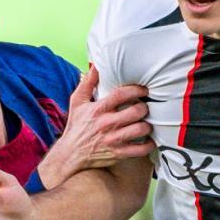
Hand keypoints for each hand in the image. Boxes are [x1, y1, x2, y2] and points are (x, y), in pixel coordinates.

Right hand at [38, 64, 152, 188]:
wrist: (71, 153)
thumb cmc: (76, 126)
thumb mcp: (77, 102)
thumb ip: (88, 83)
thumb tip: (96, 65)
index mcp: (98, 109)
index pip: (121, 95)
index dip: (136, 90)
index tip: (144, 90)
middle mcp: (107, 124)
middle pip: (135, 111)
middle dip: (144, 107)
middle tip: (145, 108)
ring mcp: (113, 140)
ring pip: (140, 129)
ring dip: (147, 125)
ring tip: (146, 123)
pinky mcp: (118, 153)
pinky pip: (140, 150)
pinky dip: (148, 145)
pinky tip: (148, 140)